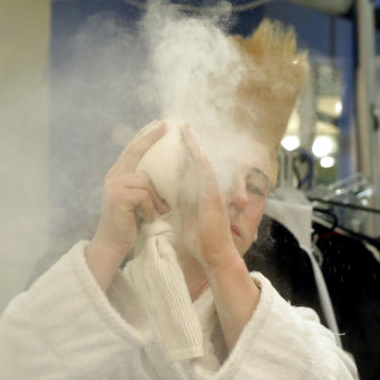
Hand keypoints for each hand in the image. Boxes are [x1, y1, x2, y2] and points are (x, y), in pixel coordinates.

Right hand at [85, 120, 170, 289]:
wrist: (112, 244)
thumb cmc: (128, 224)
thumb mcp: (137, 201)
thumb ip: (143, 185)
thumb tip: (164, 175)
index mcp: (118, 175)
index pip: (132, 150)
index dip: (146, 136)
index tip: (161, 124)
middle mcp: (113, 177)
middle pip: (137, 154)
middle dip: (151, 138)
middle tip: (166, 125)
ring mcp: (114, 185)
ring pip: (147, 181)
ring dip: (155, 200)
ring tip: (154, 214)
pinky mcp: (118, 197)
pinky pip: (145, 195)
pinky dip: (150, 209)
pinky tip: (145, 219)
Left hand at [178, 125, 239, 269]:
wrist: (214, 255)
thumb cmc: (200, 239)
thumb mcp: (184, 216)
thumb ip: (179, 204)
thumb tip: (165, 198)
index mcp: (195, 192)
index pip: (186, 168)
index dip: (180, 153)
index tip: (170, 138)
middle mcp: (204, 189)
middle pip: (194, 162)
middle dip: (188, 144)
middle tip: (181, 125)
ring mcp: (211, 192)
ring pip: (202, 164)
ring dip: (195, 147)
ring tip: (188, 130)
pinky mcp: (214, 199)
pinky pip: (208, 177)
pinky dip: (203, 163)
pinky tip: (197, 151)